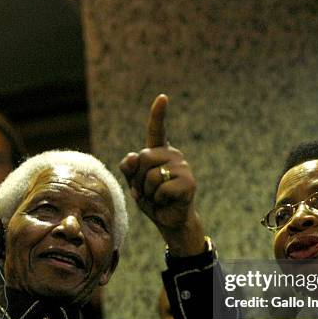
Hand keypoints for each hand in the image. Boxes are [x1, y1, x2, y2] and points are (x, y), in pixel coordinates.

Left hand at [120, 94, 205, 256]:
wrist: (169, 220)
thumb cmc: (152, 199)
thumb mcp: (134, 183)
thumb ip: (129, 169)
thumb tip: (131, 157)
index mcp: (159, 152)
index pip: (157, 130)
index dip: (158, 114)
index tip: (162, 97)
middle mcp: (173, 155)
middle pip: (143, 158)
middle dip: (138, 179)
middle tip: (147, 191)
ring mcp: (183, 167)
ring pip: (151, 175)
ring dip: (148, 192)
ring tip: (157, 197)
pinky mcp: (189, 182)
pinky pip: (161, 188)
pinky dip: (158, 199)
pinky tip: (167, 201)